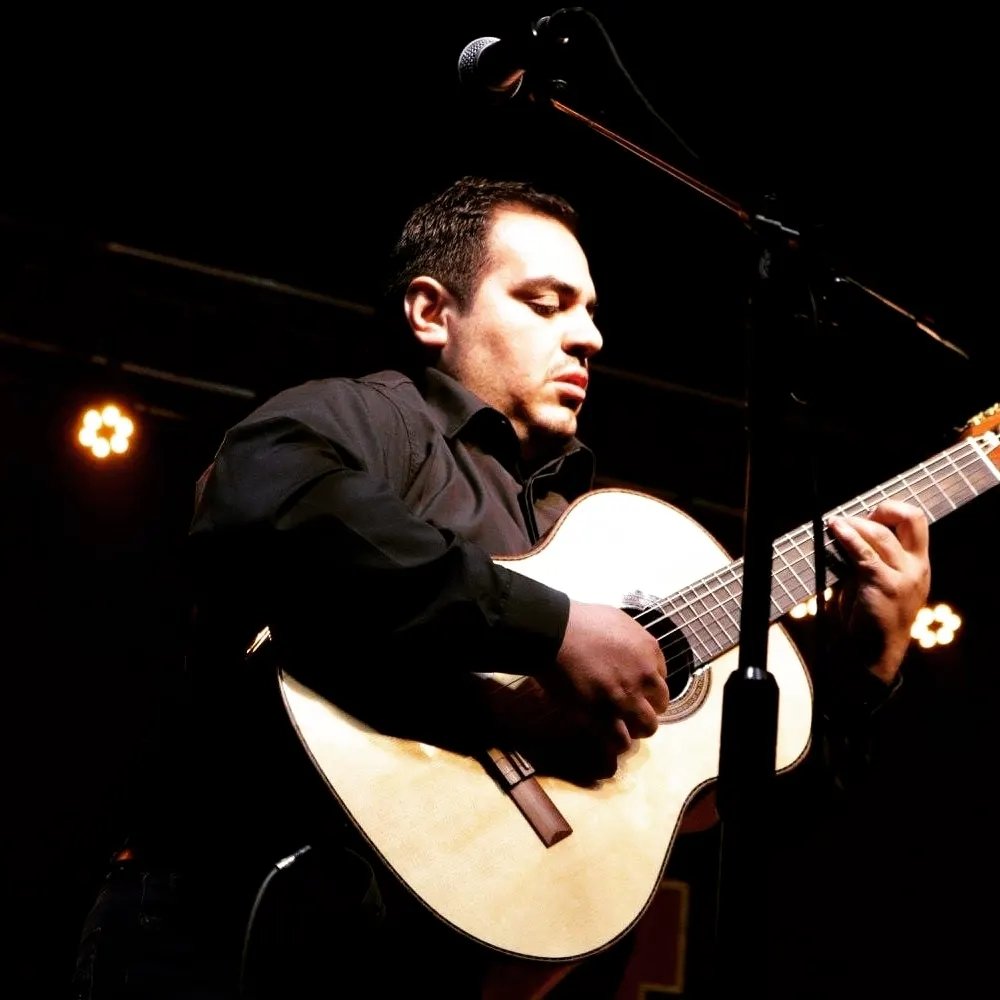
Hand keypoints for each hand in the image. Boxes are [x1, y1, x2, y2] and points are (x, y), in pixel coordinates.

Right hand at [542, 601, 668, 762]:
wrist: (556, 632)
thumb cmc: (582, 621)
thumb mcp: (619, 621)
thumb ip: (633, 640)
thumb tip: (631, 653)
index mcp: (648, 651)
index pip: (662, 677)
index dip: (648, 684)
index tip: (636, 686)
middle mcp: (644, 677)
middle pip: (660, 704)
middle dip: (648, 707)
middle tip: (632, 706)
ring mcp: (625, 698)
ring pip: (647, 727)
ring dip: (637, 727)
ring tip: (623, 725)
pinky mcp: (603, 715)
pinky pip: (620, 741)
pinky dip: (618, 742)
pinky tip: (609, 737)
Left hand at [827, 499, 930, 683]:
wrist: (873, 654)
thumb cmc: (870, 619)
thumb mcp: (876, 584)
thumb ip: (870, 560)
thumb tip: (847, 533)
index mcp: (918, 566)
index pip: (916, 524)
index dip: (892, 512)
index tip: (868, 517)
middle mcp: (917, 568)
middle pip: (912, 519)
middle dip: (885, 509)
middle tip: (858, 516)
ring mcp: (905, 576)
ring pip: (881, 534)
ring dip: (855, 524)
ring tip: (836, 523)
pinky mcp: (886, 585)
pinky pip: (864, 553)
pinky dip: (847, 537)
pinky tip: (835, 529)